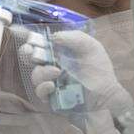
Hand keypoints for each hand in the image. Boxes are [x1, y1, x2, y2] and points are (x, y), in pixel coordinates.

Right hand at [16, 29, 131, 113]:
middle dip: (27, 52)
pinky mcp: (51, 97)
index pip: (40, 42)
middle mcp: (52, 64)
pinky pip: (40, 92)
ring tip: (57, 72)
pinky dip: (43, 87)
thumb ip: (74, 38)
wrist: (106, 95)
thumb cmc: (99, 70)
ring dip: (42, 72)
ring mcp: (50, 81)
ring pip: (35, 74)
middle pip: (30, 57)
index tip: (27, 35)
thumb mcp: (91, 47)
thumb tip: (53, 37)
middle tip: (30, 51)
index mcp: (60, 51)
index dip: (32, 38)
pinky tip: (52, 85)